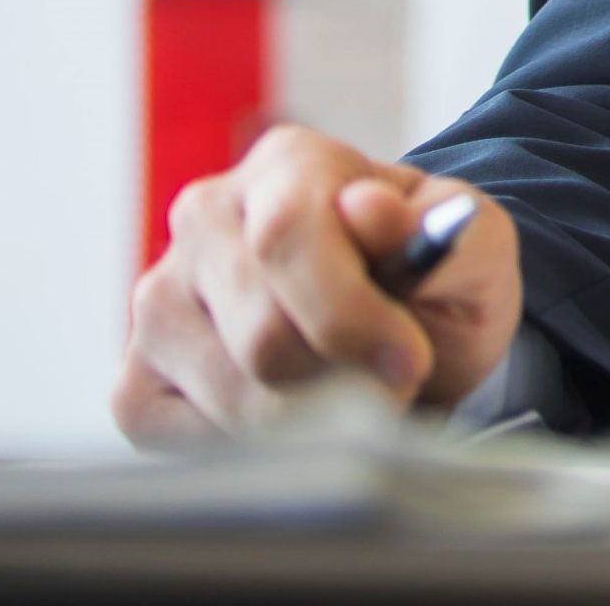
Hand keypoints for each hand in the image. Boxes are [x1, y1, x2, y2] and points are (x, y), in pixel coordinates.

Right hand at [113, 124, 519, 446]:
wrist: (407, 328)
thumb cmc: (435, 280)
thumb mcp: (474, 245)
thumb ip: (442, 226)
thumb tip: (367, 209)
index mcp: (289, 164)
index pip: (288, 235)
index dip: (351, 314)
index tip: (411, 360)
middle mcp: (205, 219)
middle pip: (261, 333)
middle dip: (343, 378)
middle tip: (394, 385)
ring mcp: (160, 300)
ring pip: (230, 393)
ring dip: (310, 417)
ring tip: (352, 394)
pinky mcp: (135, 380)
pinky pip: (184, 437)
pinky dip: (255, 445)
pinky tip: (294, 413)